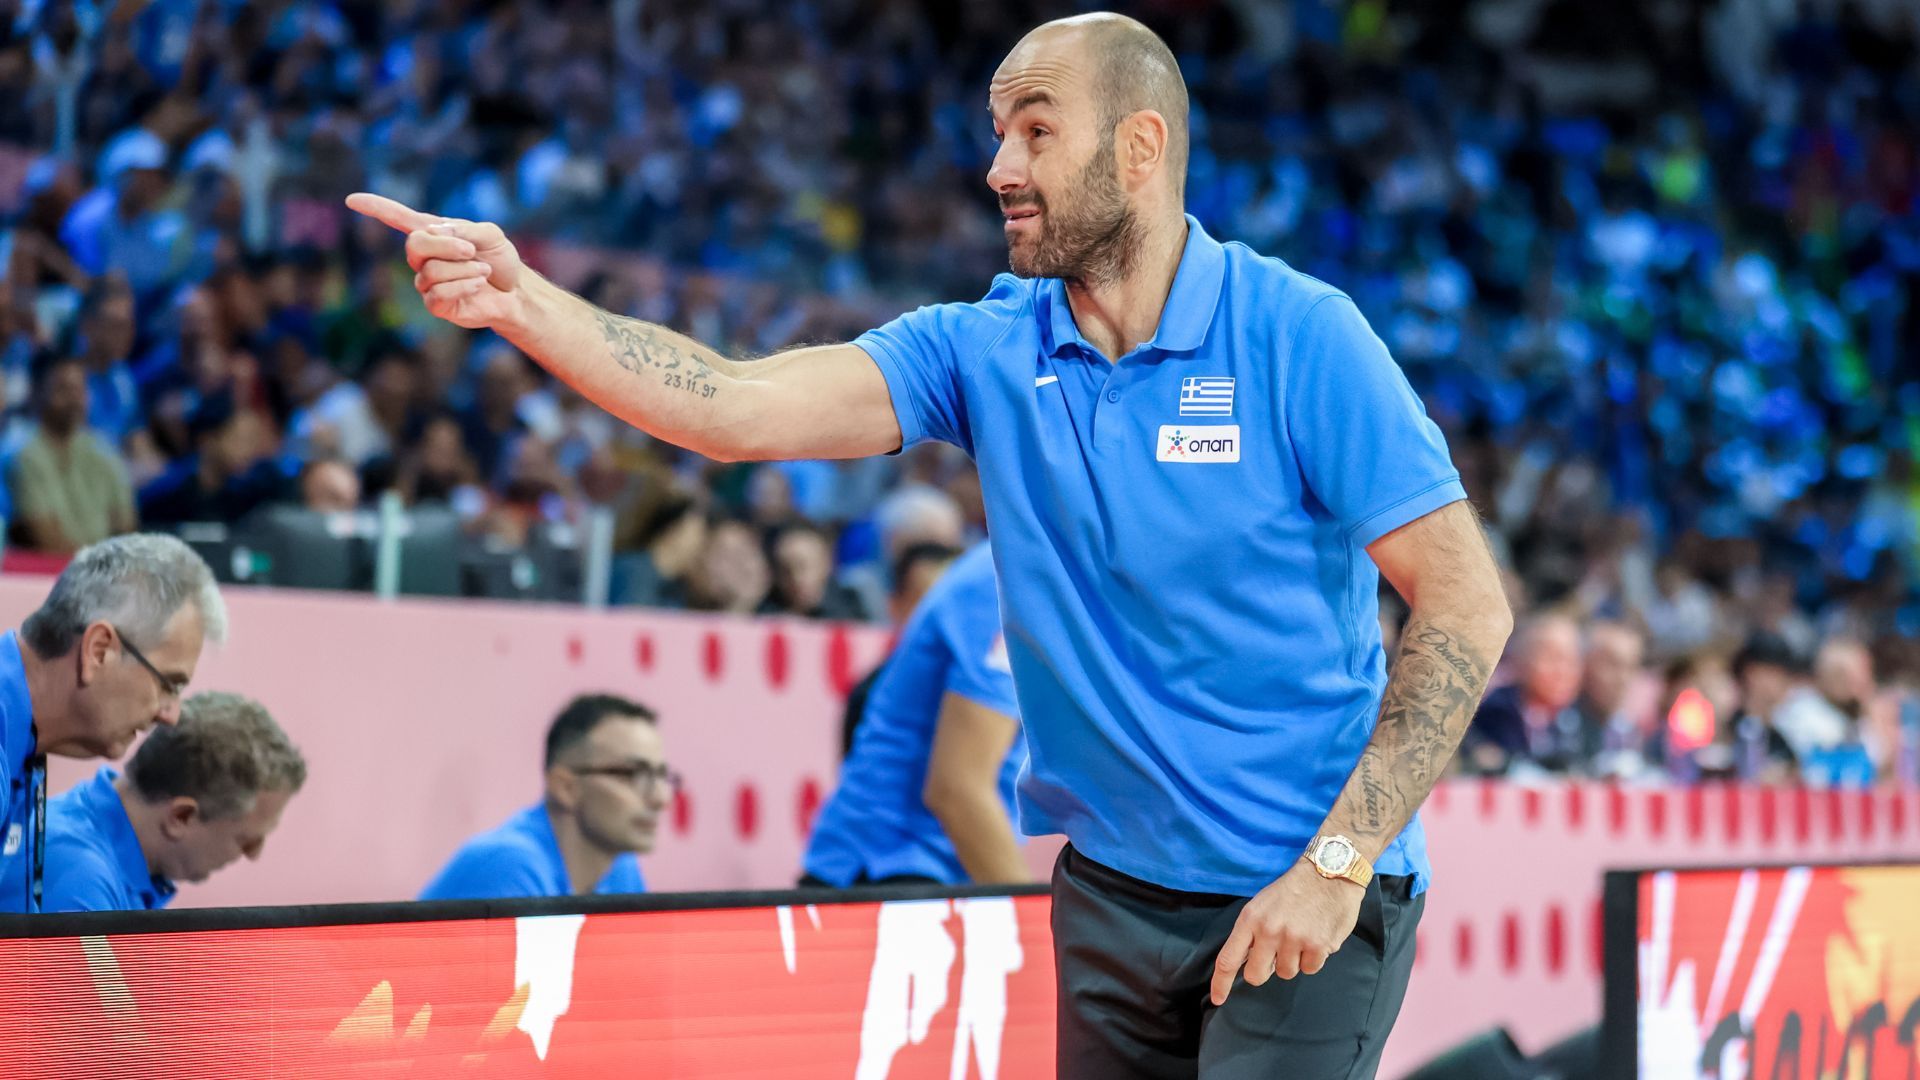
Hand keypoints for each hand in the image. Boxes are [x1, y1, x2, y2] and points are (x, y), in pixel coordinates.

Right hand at [344, 193, 526, 330]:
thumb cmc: (499, 259)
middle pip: (415, 245)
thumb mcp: (490, 234)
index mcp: (433, 233)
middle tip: (471, 251)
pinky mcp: (435, 304)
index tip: (351, 199)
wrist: (515, 291)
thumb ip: (465, 229)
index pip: (398, 218)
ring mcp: (426, 281)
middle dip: (446, 246)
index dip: (376, 208)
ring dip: (464, 269)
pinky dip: (463, 286)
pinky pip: (437, 293)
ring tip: (483, 271)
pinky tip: (478, 285)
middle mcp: (424, 257)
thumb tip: (435, 231)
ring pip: (431, 271)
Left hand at [1210, 861, 1362, 1005]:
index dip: (1221, 983)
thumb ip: (1251, 933)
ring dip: (1293, 961)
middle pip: (1256, 975)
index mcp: (1250, 920)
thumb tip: (1244, 962)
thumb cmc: (1292, 890)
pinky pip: (1310, 969)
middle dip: (1264, 971)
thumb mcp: (1261, 904)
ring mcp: (1294, 940)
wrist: (1328, 871)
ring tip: (1301, 935)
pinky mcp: (1318, 946)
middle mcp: (1269, 931)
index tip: (1218, 999)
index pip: (1228, 959)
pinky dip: (1313, 958)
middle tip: (1275, 955)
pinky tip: (1316, 936)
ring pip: (1286, 973)